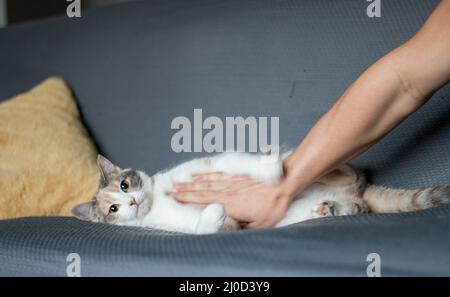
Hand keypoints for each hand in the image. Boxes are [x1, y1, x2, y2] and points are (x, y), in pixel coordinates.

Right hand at [170, 172, 293, 227]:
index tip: (176, 198)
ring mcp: (231, 181)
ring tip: (180, 181)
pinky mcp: (237, 175)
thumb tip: (233, 232)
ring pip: (208, 181)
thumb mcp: (260, 225)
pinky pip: (219, 173)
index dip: (188, 200)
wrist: (284, 183)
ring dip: (193, 182)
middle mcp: (227, 191)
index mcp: (230, 204)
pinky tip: (200, 173)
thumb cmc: (273, 205)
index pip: (204, 202)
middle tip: (171, 190)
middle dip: (185, 191)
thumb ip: (244, 229)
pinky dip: (207, 172)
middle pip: (202, 190)